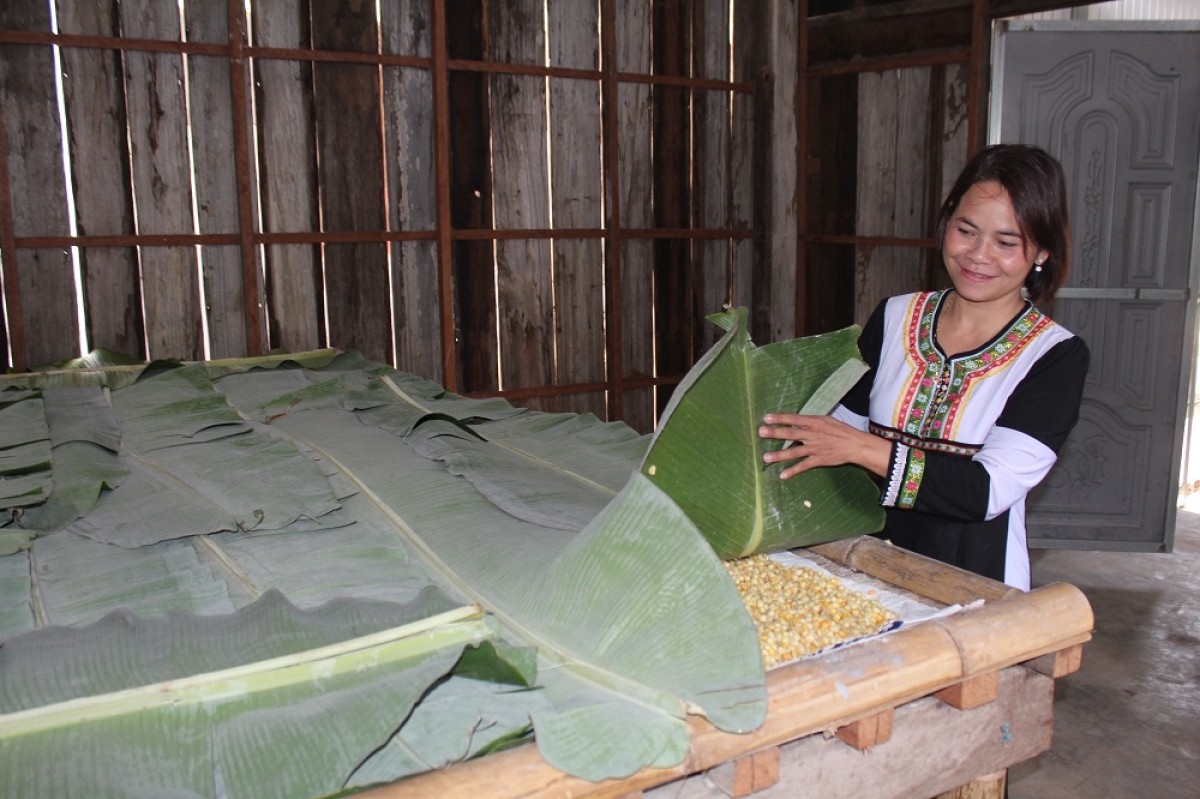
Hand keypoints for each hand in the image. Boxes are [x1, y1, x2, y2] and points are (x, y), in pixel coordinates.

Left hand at [758, 413, 890, 478]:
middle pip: (791, 433)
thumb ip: (810, 421)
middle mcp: (813, 434)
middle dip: (775, 433)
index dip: (780, 418)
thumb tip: (795, 420)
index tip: (766, 418)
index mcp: (814, 422)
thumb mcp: (826, 420)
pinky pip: (803, 466)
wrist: (855, 445)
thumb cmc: (841, 431)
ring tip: (765, 457)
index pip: (794, 418)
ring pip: (794, 451)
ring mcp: (815, 448)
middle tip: (760, 432)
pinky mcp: (818, 460)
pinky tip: (782, 475)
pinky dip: (793, 471)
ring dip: (779, 455)